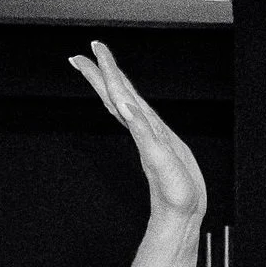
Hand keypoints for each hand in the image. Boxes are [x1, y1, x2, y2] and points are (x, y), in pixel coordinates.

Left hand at [70, 40, 206, 221]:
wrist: (181, 215)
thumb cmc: (172, 194)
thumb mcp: (157, 158)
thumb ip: (142, 131)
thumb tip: (124, 106)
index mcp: (139, 127)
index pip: (117, 92)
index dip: (104, 70)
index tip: (89, 51)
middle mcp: (142, 128)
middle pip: (118, 93)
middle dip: (102, 71)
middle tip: (84, 52)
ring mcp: (149, 135)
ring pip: (127, 103)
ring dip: (114, 84)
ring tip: (101, 67)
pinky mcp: (159, 144)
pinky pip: (140, 118)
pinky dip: (130, 104)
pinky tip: (124, 100)